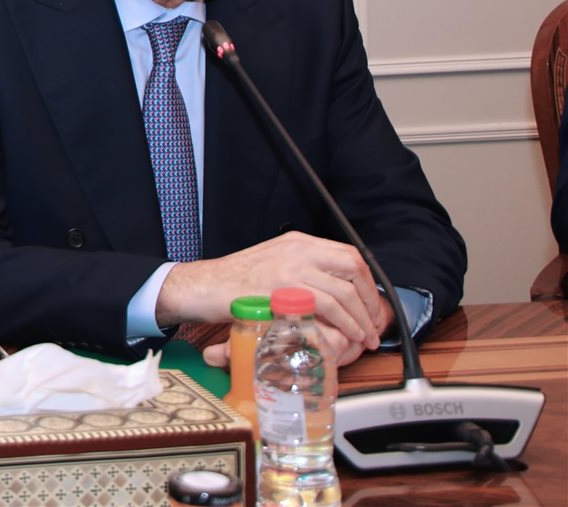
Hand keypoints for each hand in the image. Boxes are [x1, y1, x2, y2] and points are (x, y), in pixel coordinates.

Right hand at [158, 232, 386, 357]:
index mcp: (297, 242)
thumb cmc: (235, 282)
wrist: (204, 286)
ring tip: (366, 336)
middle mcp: (298, 250)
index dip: (366, 282)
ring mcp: (291, 267)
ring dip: (362, 318)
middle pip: (353, 269)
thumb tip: (331, 289)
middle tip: (375, 323)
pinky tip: (349, 336)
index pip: (348, 255)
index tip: (370, 304)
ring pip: (345, 290)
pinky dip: (345, 323)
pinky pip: (328, 305)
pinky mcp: (285, 289)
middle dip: (370, 301)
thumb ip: (301, 271)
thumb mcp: (273, 265)